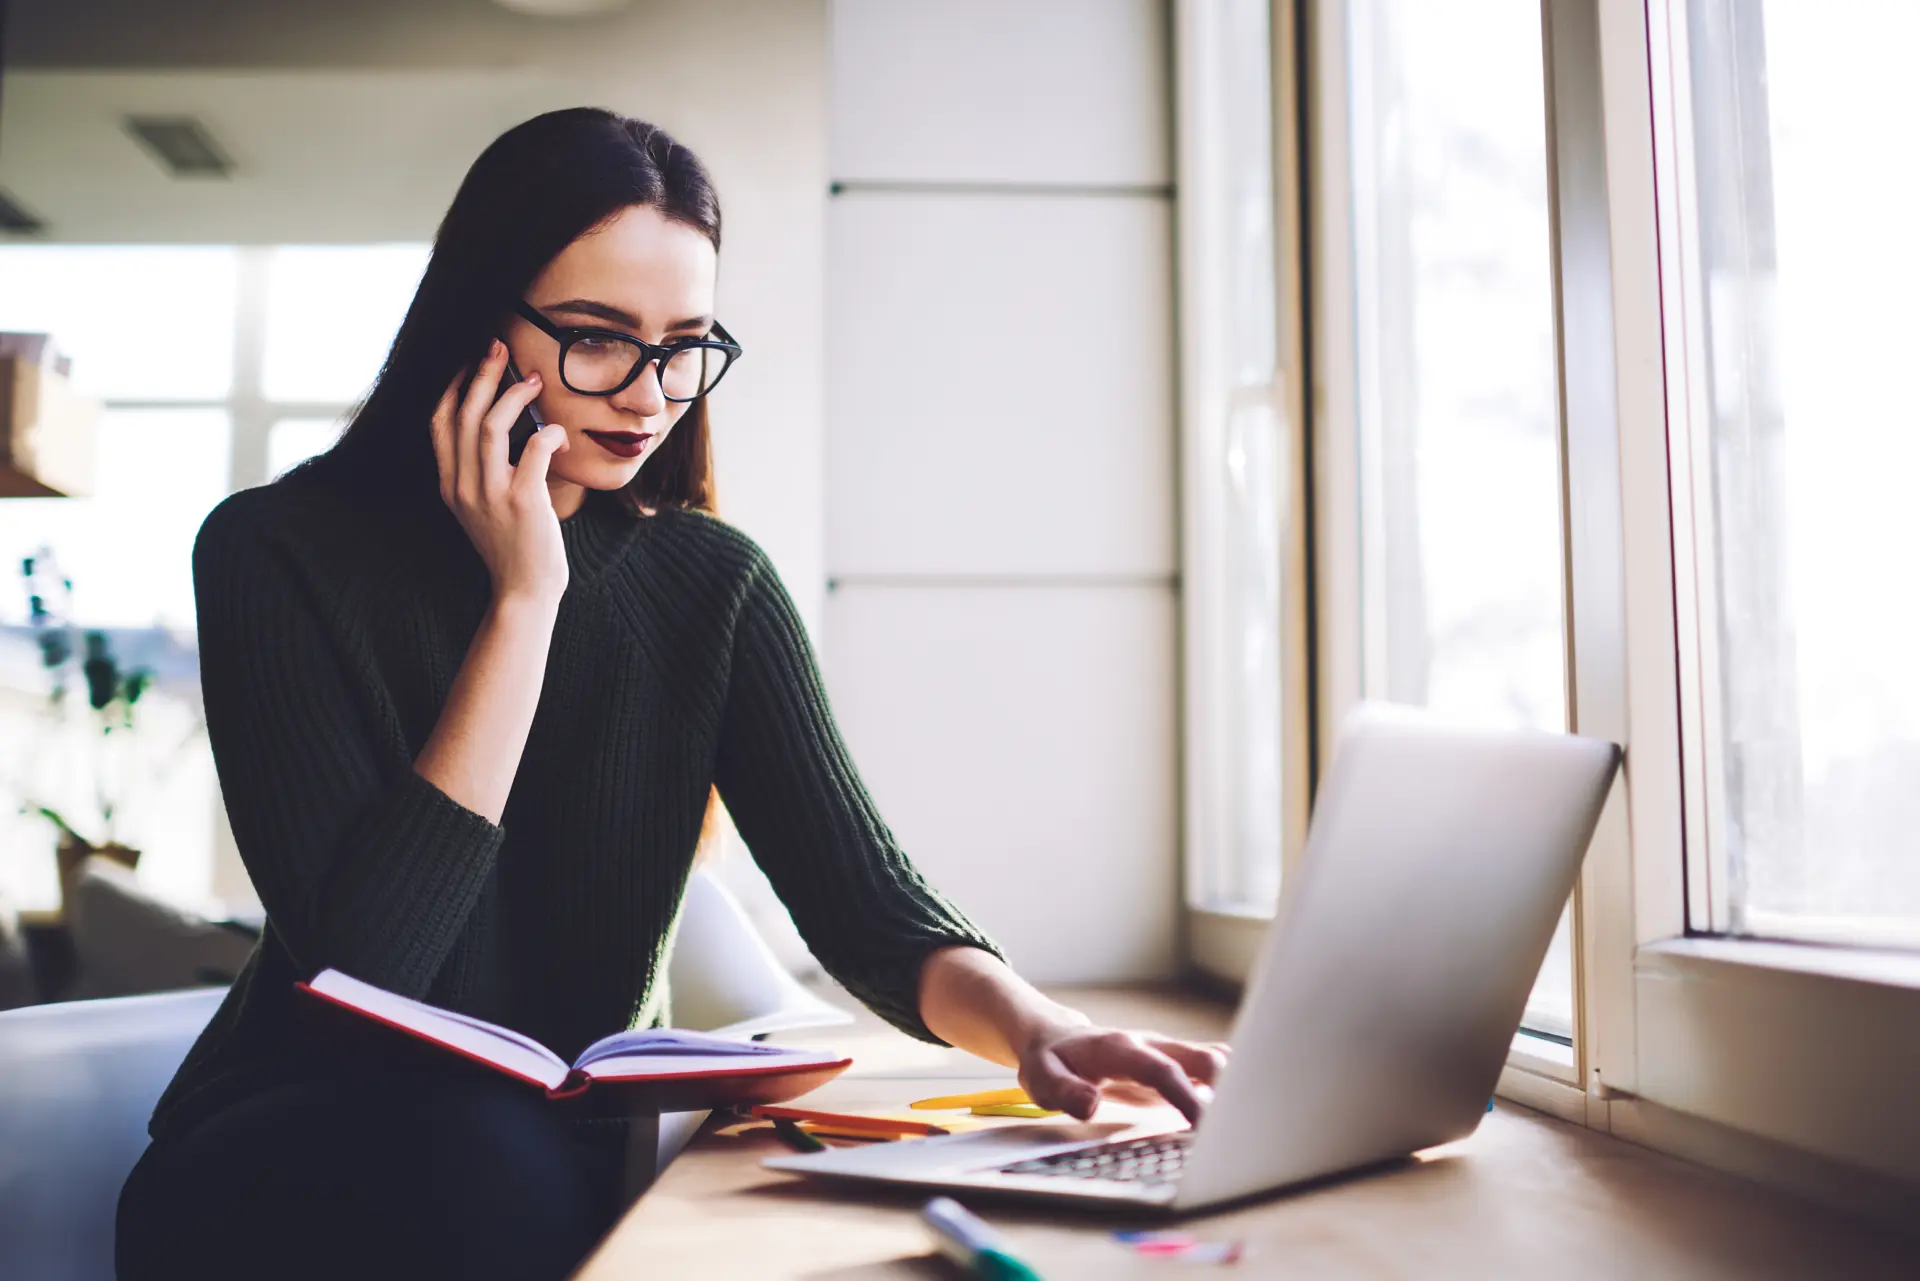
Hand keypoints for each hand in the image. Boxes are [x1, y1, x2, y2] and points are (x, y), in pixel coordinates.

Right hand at [431, 339, 571, 606]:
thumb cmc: (513, 546)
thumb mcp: (483, 506)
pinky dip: (547, 433)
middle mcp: (463, 485)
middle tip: (501, 347)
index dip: (453, 385)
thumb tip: (504, 426)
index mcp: (450, 484)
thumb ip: (483, 470)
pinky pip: (532, 450)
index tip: (470, 360)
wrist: (524, 591)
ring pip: (489, 425)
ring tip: (534, 380)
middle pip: (463, 414)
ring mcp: (490, 494)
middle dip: (482, 374)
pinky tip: (558, 433)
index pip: (439, 422)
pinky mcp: (523, 502)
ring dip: (512, 395)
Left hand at [1016, 1022, 1229, 1125]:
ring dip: (1233, 1089)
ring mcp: (1166, 1052)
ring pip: (1213, 1061)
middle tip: (1236, 1130)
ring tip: (1242, 1129)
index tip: (1206, 1126)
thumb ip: (1065, 1091)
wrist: (1056, 1037)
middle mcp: (1151, 1045)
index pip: (1162, 1071)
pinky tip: (1234, 1116)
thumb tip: (1091, 1105)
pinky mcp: (1174, 1062)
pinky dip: (1227, 1087)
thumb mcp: (1042, 1078)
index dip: (1187, 1096)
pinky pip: (1210, 1069)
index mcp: (1120, 1049)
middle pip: (1203, 1059)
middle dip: (1228, 1089)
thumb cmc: (1051, 1062)